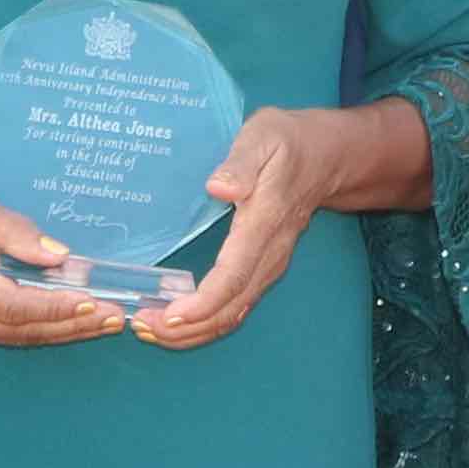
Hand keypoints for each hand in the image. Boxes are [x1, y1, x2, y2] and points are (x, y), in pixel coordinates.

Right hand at [0, 163, 137, 350]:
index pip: (11, 304)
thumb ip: (14, 232)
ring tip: (105, 322)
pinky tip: (74, 319)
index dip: (55, 306)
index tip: (94, 302)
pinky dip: (43, 325)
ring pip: (16, 336)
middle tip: (115, 318)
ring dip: (63, 330)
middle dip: (70, 324)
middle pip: (19, 329)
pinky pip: (8, 331)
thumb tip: (58, 256)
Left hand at [121, 108, 347, 351]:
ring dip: (192, 331)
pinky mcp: (261, 270)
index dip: (202, 302)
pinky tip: (175, 321)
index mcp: (264, 223)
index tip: (169, 315)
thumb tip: (219, 188)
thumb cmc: (287, 143)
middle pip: (230, 308)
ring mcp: (267, 266)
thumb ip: (241, 163)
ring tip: (150, 330)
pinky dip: (204, 322)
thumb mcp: (263, 136)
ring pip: (232, 314)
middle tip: (142, 327)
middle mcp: (269, 255)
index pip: (234, 275)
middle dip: (187, 327)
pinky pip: (234, 307)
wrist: (326, 157)